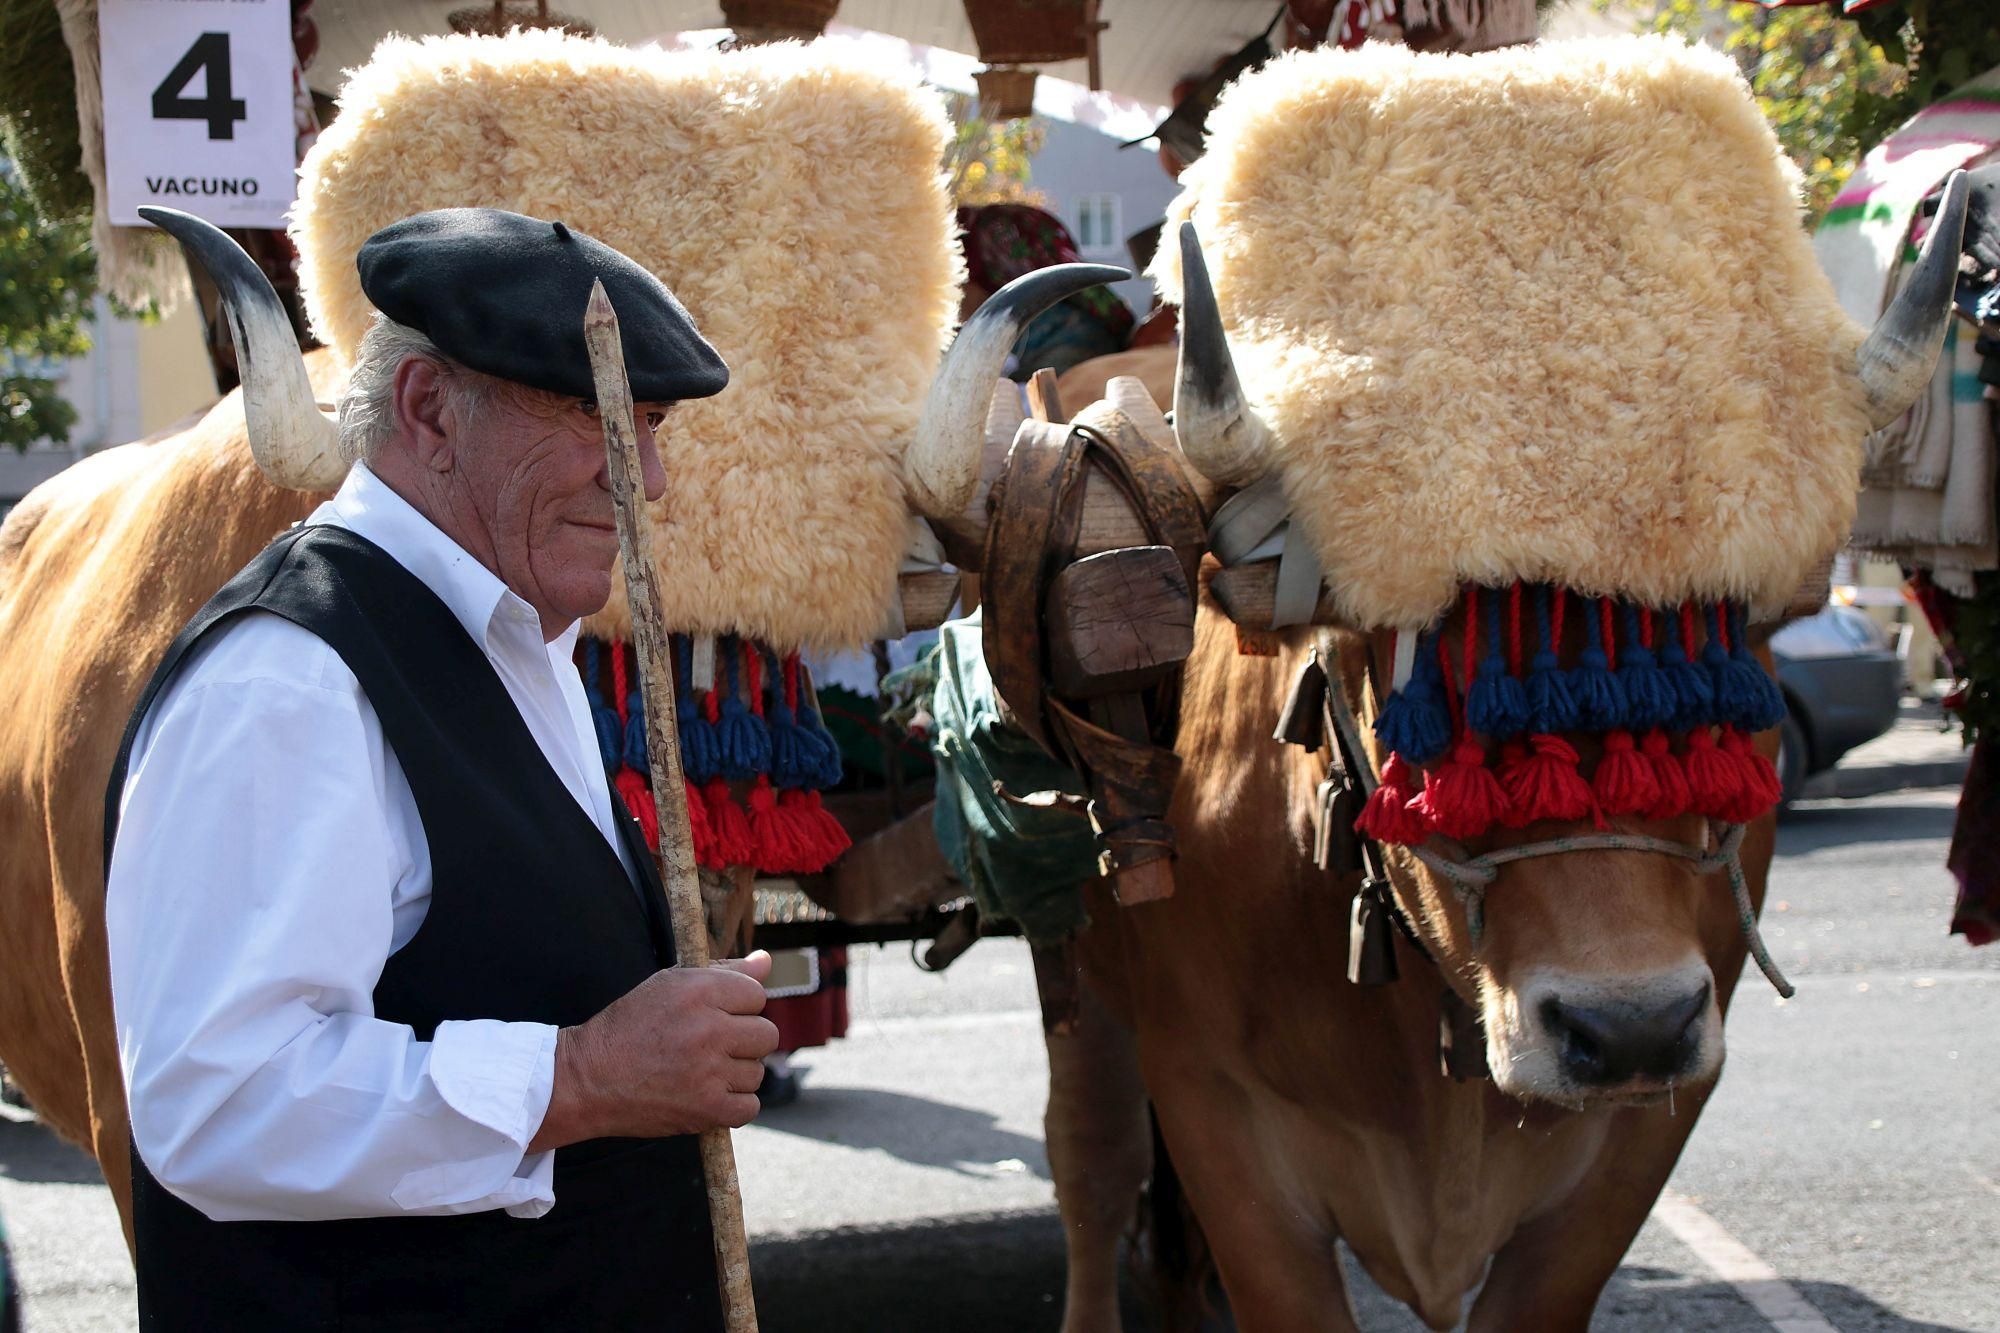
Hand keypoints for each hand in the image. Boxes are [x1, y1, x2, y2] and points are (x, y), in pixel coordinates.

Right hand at [529, 952, 778, 1149]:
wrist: (587, 1078)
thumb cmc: (630, 1027)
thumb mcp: (669, 985)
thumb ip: (724, 972)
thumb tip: (766, 961)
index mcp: (699, 991)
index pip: (757, 995)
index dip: (739, 1007)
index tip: (716, 1017)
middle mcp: (708, 1028)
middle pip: (766, 1035)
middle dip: (744, 1041)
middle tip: (712, 1047)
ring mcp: (709, 1071)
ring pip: (757, 1072)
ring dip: (735, 1075)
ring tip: (700, 1071)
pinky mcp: (707, 1109)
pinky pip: (749, 1107)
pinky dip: (733, 1105)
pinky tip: (708, 1095)